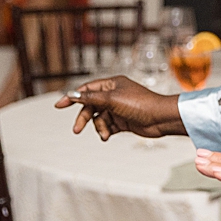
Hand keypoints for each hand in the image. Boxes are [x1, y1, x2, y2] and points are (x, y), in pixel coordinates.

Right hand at [55, 76, 183, 139]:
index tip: (59, 106)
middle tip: (76, 130)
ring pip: (99, 118)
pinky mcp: (123, 121)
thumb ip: (91, 98)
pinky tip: (108, 136)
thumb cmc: (140, 104)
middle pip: (91, 106)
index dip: (73, 97)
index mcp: (112, 84)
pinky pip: (108, 126)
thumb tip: (72, 94)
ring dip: (99, 127)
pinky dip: (106, 131)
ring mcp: (119, 109)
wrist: (161, 119)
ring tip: (105, 134)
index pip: (87, 89)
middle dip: (84, 118)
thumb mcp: (112, 99)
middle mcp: (114, 95)